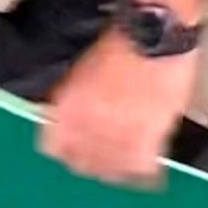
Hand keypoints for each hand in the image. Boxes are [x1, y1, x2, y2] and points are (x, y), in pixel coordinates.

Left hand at [38, 30, 194, 190]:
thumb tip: (64, 119)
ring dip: (114, 168)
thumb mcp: (78, 72)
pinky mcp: (148, 140)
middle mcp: (86, 129)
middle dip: (88, 161)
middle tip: (100, 157)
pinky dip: (141, 170)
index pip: (54, 149)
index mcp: (65, 111)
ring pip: (109, 171)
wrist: (152, 35)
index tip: (73, 149)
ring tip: (122, 161)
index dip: (65, 149)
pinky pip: (140, 170)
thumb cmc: (118, 45)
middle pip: (81, 164)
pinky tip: (144, 165)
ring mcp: (116, 138)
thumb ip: (69, 101)